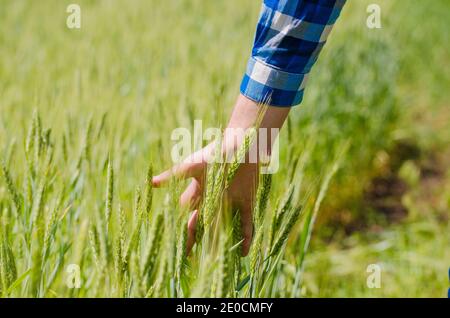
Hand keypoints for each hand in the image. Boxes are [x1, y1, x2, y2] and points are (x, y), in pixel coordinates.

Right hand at [152, 141, 257, 255]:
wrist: (242, 144)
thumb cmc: (215, 153)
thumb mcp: (192, 165)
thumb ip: (173, 176)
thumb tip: (151, 183)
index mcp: (200, 191)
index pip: (188, 213)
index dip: (182, 228)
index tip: (176, 245)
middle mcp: (214, 199)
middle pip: (204, 224)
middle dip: (196, 239)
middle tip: (191, 259)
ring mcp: (231, 201)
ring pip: (225, 226)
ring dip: (221, 241)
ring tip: (217, 260)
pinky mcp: (247, 202)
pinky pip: (247, 222)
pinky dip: (246, 237)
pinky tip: (243, 252)